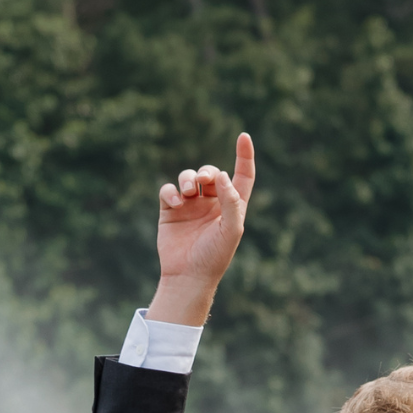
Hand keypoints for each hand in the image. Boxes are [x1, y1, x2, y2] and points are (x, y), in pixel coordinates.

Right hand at [145, 133, 255, 327]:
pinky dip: (171, 192)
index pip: (242, 175)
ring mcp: (191, 206)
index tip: (243, 136)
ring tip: (188, 192)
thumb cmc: (214, 257)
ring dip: (188, 179)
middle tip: (203, 181)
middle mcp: (212, 203)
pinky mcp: (170, 210)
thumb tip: (224, 175)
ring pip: (189, 178)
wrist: (187, 276)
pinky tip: (176, 203)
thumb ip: (231, 202)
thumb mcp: (231, 230)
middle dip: (206, 172)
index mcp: (232, 206)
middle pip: (210, 173)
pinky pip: (168, 190)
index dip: (244, 156)